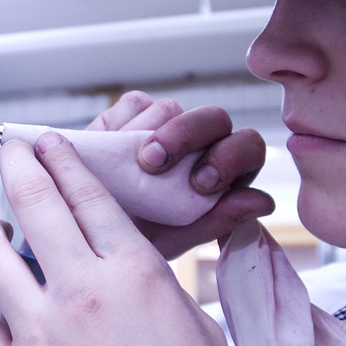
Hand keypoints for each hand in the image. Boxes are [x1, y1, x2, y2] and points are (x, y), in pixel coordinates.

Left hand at [0, 133, 264, 345]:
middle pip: (35, 204)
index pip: (89, 196)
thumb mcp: (197, 327)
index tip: (48, 142)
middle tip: (7, 150)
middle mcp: (82, 294)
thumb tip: (129, 254)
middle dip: (16, 164)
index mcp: (136, 276)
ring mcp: (40, 332)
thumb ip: (159, 280)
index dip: (63, 160)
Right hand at [87, 92, 274, 257]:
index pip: (246, 148)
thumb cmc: (133, 242)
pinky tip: (107, 150)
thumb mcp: (173, 240)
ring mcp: (166, 127)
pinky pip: (136, 103)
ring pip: (172, 109)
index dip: (228, 158)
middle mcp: (200, 145)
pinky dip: (120, 123)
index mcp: (225, 175)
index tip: (199, 183)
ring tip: (122, 166)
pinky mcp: (131, 115)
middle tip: (153, 163)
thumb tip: (264, 201)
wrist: (82, 231)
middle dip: (186, 136)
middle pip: (213, 118)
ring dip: (147, 135)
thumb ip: (216, 221)